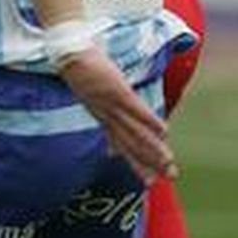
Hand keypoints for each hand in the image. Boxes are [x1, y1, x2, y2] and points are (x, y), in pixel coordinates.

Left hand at [57, 48, 175, 184]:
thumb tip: (109, 147)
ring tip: (169, 161)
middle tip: (170, 177)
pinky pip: (136, 109)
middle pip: (133, 144)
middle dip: (152, 162)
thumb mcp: (91, 100)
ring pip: (137, 131)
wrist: (67, 54)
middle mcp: (108, 116)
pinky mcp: (117, 90)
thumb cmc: (81, 73)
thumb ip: (105, 121)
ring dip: (154, 148)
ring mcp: (113, 105)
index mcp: (103, 119)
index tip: (149, 182)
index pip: (123, 147)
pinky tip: (165, 131)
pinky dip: (150, 121)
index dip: (137, 164)